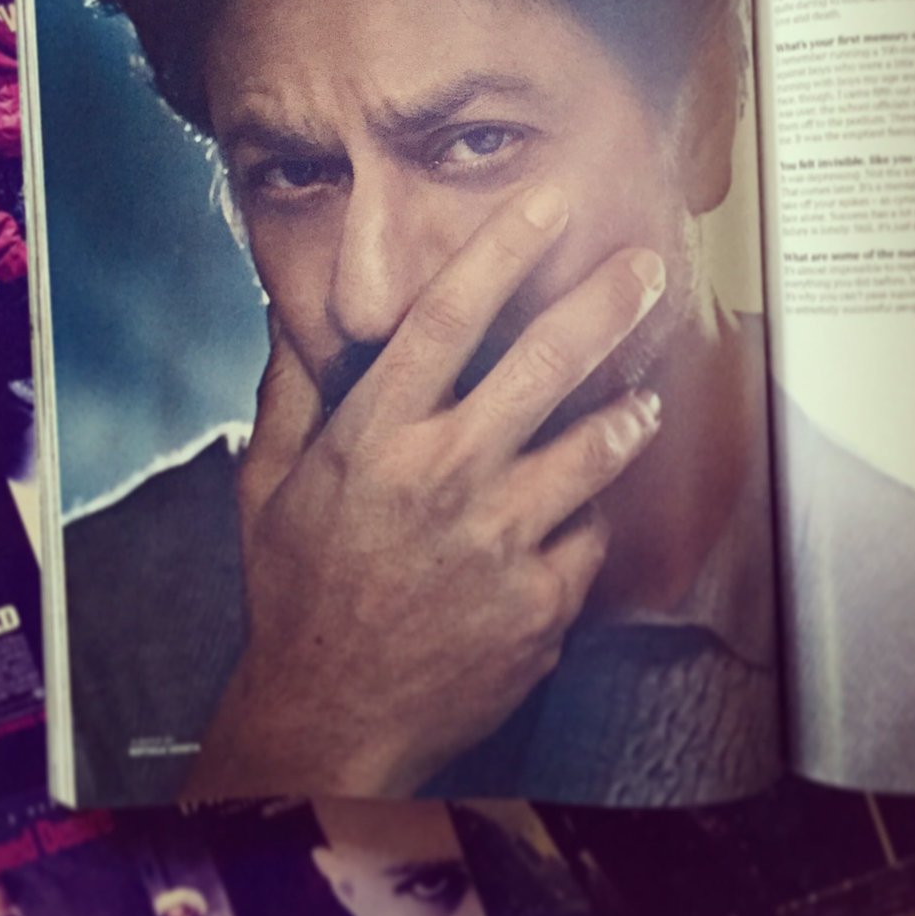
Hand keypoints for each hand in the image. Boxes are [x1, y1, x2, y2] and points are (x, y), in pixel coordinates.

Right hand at [184, 186, 664, 798]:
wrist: (331, 715)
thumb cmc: (296, 593)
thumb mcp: (268, 487)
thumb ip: (290, 394)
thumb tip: (288, 316)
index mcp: (374, 439)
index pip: (445, 319)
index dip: (502, 249)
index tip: (548, 200)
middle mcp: (444, 477)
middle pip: (544, 365)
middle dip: (605, 303)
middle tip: (646, 265)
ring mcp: (499, 542)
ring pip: (594, 448)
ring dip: (627, 410)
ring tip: (642, 394)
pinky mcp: (539, 602)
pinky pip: (589, 535)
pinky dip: (586, 518)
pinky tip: (573, 517)